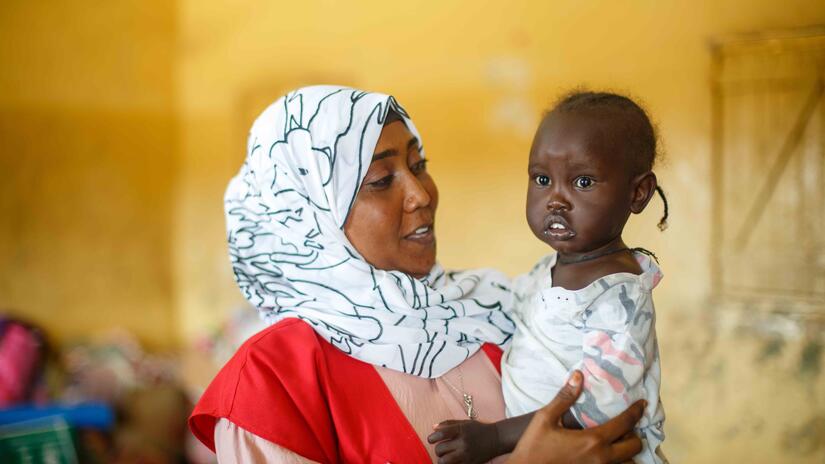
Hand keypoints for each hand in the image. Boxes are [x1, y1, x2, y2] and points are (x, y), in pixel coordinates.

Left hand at [427, 419, 500, 463]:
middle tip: (442, 449)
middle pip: (440, 450)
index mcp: (461, 430)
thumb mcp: (464, 423)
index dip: (432, 438)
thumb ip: (448, 424)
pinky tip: (454, 460)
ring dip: (442, 459)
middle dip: (438, 450)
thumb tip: (433, 428)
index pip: (440, 434)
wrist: (496, 439)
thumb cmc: (478, 429)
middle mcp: (463, 443)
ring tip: (446, 457)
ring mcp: (467, 455)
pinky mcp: (470, 463)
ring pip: (444, 461)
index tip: (431, 440)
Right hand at [508, 370, 644, 463]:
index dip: (636, 412)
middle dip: (634, 434)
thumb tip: (578, 376)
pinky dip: (618, 463)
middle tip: (626, 426)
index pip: (625, 423)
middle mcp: (602, 458)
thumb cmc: (533, 447)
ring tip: (620, 443)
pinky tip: (607, 455)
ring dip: (628, 453)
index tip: (642, 404)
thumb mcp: (545, 418)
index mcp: (593, 440)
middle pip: (634, 447)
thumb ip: (564, 398)